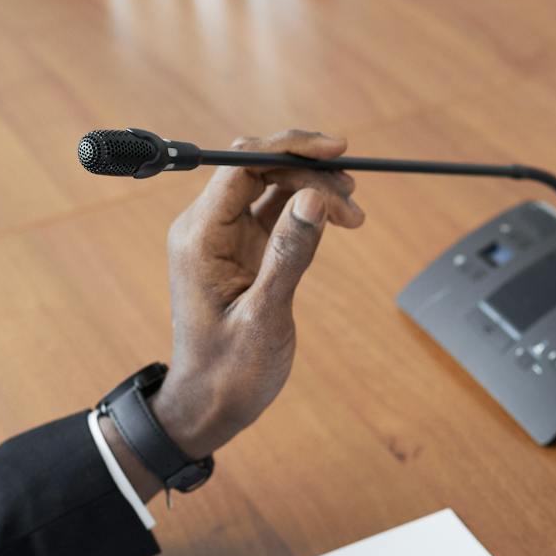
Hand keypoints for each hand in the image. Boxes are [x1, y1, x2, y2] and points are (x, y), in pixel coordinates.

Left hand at [101, 128, 365, 499]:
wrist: (210, 406)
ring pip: (270, 185)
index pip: (242, 165)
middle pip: (258, 167)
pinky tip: (337, 220)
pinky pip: (275, 211)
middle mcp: (208, 228)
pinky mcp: (244, 251)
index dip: (290, 150)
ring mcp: (226, 237)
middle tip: (354, 197)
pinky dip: (307, 210)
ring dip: (313, 188)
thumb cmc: (229, 372)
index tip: (337, 152)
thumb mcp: (264, 318)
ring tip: (353, 214)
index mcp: (200, 237)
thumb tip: (313, 199)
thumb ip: (289, 255)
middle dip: (308, 170)